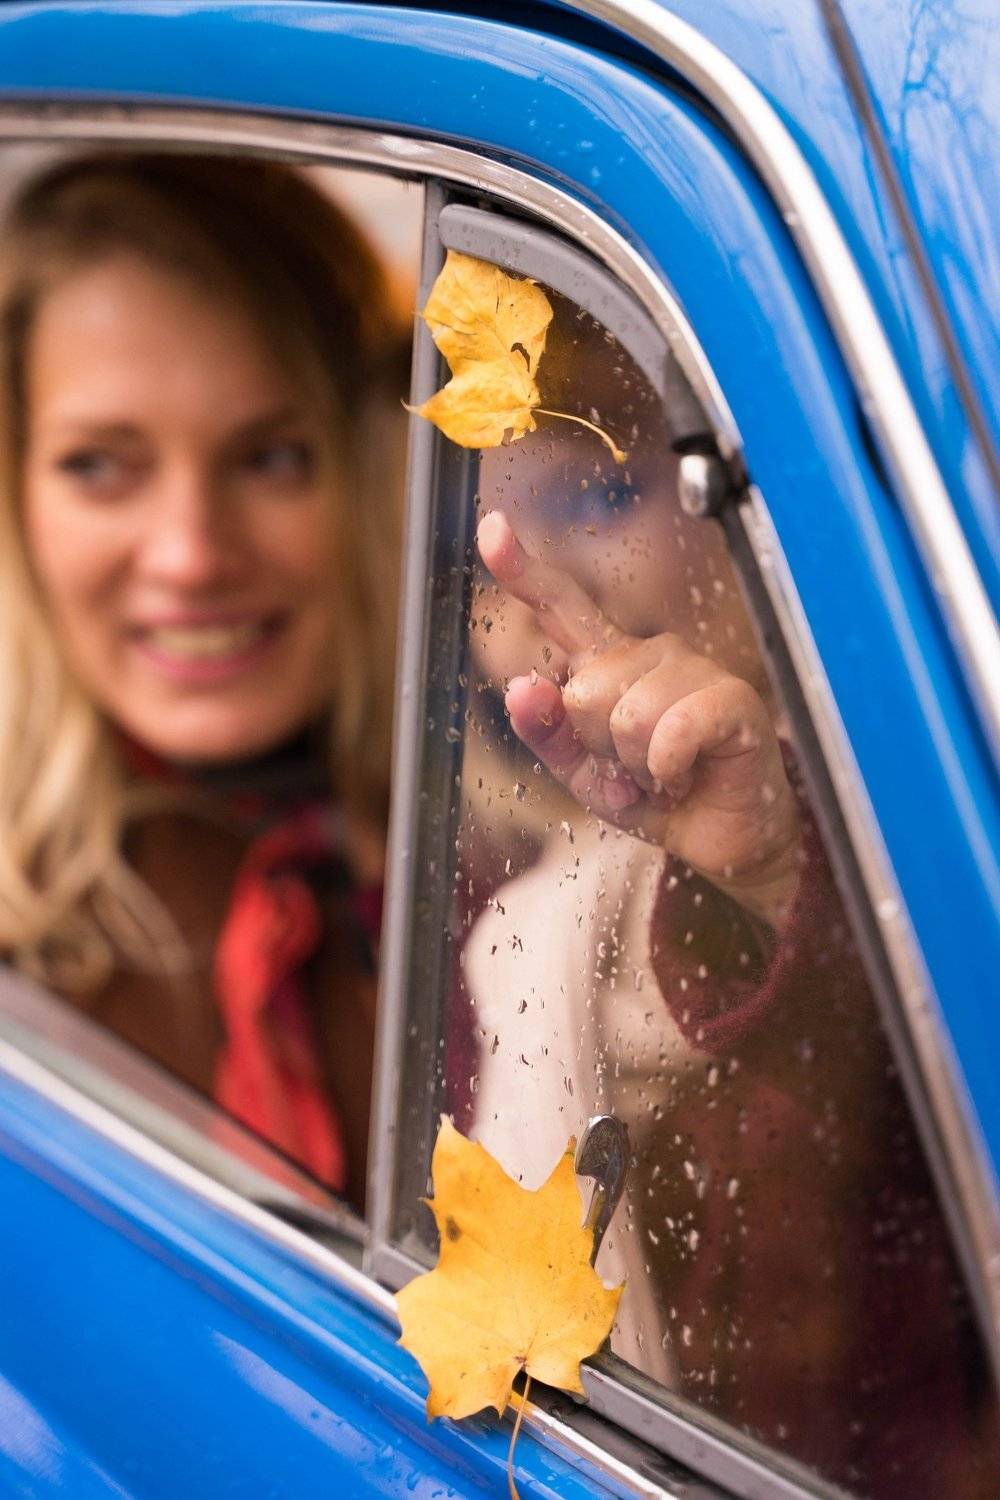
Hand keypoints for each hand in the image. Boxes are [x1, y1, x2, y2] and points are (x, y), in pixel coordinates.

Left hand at [476, 510, 799, 930]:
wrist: (720, 839)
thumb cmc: (656, 796)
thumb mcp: (583, 772)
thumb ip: (547, 731)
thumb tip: (521, 686)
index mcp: (609, 663)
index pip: (561, 608)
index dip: (524, 570)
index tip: (492, 528)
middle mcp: (649, 652)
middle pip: (585, 690)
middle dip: (601, 747)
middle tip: (636, 769)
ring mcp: (692, 669)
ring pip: (626, 715)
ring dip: (638, 766)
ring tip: (665, 774)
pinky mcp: (730, 697)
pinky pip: (672, 729)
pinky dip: (667, 770)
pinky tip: (686, 776)